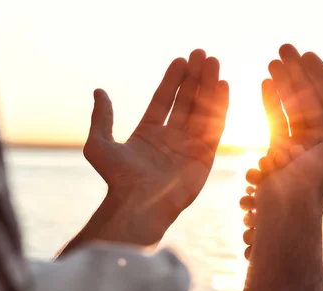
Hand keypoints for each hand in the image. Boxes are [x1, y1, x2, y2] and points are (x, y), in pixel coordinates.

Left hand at [83, 50, 229, 222]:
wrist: (138, 204)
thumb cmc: (117, 178)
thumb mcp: (99, 144)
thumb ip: (102, 118)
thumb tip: (99, 92)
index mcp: (149, 135)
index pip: (163, 100)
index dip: (172, 80)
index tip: (181, 59)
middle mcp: (170, 139)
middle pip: (185, 101)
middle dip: (194, 78)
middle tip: (202, 54)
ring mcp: (188, 147)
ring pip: (201, 110)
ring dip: (208, 86)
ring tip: (213, 62)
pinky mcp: (204, 157)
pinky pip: (214, 127)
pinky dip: (219, 106)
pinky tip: (223, 85)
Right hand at [266, 44, 322, 149]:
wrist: (290, 207)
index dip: (320, 75)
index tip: (307, 54)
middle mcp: (321, 142)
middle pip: (310, 100)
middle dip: (297, 73)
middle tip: (284, 48)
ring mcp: (299, 147)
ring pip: (291, 108)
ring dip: (283, 83)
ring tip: (272, 62)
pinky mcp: (278, 153)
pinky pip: (276, 122)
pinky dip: (271, 102)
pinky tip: (266, 82)